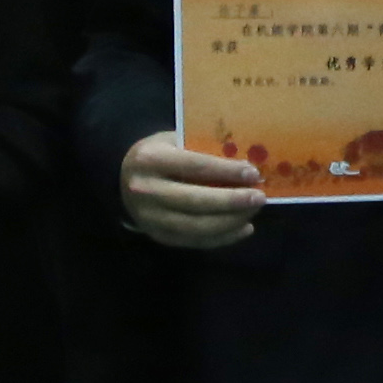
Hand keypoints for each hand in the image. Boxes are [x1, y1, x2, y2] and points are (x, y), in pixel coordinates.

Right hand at [121, 131, 263, 250]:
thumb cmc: (161, 152)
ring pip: (195, 226)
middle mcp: (146, 190)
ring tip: (253, 212)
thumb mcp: (176, 140)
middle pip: (195, 201)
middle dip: (232, 201)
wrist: (123, 177)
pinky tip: (244, 228)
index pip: (195, 167)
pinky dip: (222, 238)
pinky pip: (192, 241)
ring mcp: (149, 217)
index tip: (253, 173)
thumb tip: (248, 161)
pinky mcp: (156, 236)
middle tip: (259, 197)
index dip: (226, 172)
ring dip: (230, 221)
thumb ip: (204, 149)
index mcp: (151, 159)